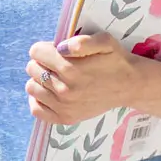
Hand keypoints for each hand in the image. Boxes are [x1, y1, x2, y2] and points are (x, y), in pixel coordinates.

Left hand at [25, 33, 147, 124]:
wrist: (129, 86)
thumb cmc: (115, 61)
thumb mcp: (104, 41)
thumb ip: (83, 41)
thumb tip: (62, 47)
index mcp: (70, 68)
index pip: (36, 52)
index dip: (45, 48)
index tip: (57, 51)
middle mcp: (64, 89)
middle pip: (32, 68)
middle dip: (42, 62)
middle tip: (59, 64)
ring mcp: (63, 107)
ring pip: (31, 87)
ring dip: (40, 80)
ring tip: (56, 78)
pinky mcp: (65, 119)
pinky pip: (36, 109)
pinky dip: (39, 99)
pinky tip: (51, 93)